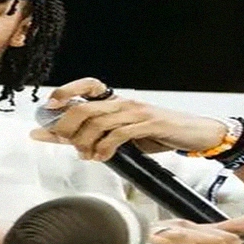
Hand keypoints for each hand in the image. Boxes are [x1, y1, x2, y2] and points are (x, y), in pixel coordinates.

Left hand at [28, 77, 228, 160]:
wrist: (195, 134)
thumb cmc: (158, 134)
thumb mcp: (122, 135)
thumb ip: (92, 136)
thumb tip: (60, 138)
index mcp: (116, 101)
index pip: (86, 86)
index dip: (65, 92)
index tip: (48, 105)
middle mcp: (124, 102)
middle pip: (84, 107)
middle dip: (67, 126)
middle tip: (63, 142)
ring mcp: (136, 111)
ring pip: (98, 122)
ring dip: (86, 142)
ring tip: (86, 155)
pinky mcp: (149, 123)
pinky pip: (120, 134)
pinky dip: (106, 147)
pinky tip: (102, 157)